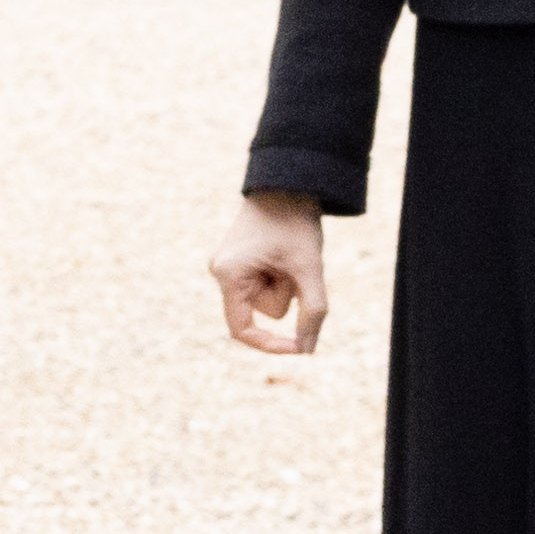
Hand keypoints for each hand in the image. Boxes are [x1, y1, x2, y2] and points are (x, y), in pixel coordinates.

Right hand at [208, 196, 330, 358]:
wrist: (287, 183)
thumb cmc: (295, 222)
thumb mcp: (309, 268)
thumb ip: (313, 311)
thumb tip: (307, 350)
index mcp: (229, 274)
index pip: (242, 330)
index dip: (270, 344)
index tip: (298, 348)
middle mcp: (221, 273)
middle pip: (264, 310)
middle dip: (287, 293)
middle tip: (296, 261)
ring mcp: (228, 267)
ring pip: (267, 298)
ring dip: (286, 283)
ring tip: (289, 252)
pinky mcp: (238, 262)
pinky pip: (264, 284)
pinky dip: (280, 275)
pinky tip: (283, 252)